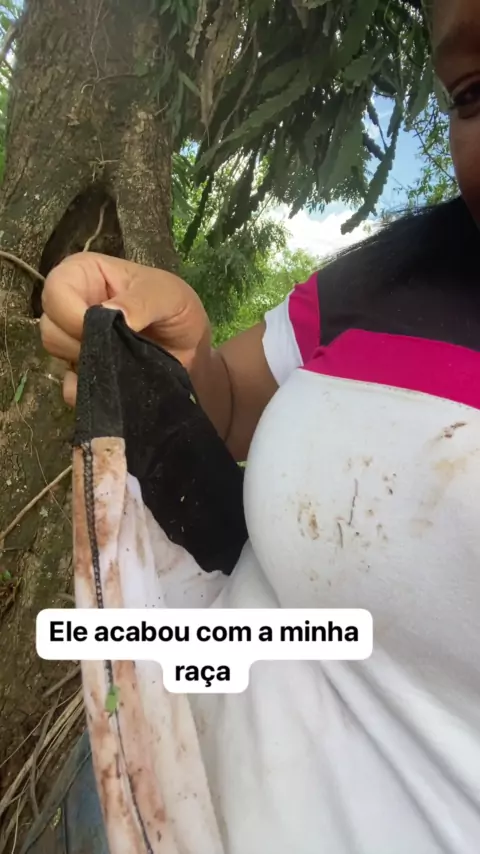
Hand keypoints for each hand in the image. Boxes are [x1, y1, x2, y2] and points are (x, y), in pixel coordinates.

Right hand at [40, 253, 209, 406]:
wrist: (192, 348)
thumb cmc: (178, 309)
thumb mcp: (168, 296)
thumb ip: (141, 302)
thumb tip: (110, 315)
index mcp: (86, 273)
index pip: (55, 290)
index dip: (72, 313)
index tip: (105, 330)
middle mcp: (72, 303)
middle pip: (50, 327)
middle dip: (82, 343)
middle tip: (120, 348)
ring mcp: (74, 338)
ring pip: (55, 355)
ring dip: (89, 365)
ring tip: (124, 362)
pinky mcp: (82, 369)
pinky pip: (70, 386)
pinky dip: (89, 391)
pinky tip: (116, 386)